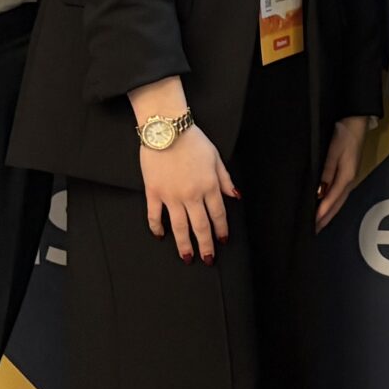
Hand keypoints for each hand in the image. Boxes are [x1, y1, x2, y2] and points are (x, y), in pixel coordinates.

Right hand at [140, 123, 237, 261]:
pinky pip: (154, 215)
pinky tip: (160, 236)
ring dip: (184, 244)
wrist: (167, 129)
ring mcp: (171, 195)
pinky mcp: (153, 192)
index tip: (223, 241)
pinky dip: (157, 227)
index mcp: (209, 186)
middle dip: (205, 245)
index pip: (218, 214)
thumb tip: (235, 196)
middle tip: (208, 259)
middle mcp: (191, 194)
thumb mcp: (216, 157)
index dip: (221, 230)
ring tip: (187, 258)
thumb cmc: (193, 140)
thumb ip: (225, 179)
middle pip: (200, 226)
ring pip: (179, 226)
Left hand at [317, 115, 375, 232]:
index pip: (332, 199)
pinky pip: (340, 193)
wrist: (356, 122)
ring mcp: (350, 176)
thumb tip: (320, 191)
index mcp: (346, 176)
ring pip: (339, 200)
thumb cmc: (345, 134)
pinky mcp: (348, 173)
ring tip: (319, 222)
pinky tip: (327, 205)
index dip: (322, 212)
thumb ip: (326, 171)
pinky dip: (333, 203)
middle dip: (326, 218)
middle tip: (315, 230)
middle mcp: (350, 179)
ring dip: (329, 212)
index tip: (313, 224)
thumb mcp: (333, 151)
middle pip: (337, 204)